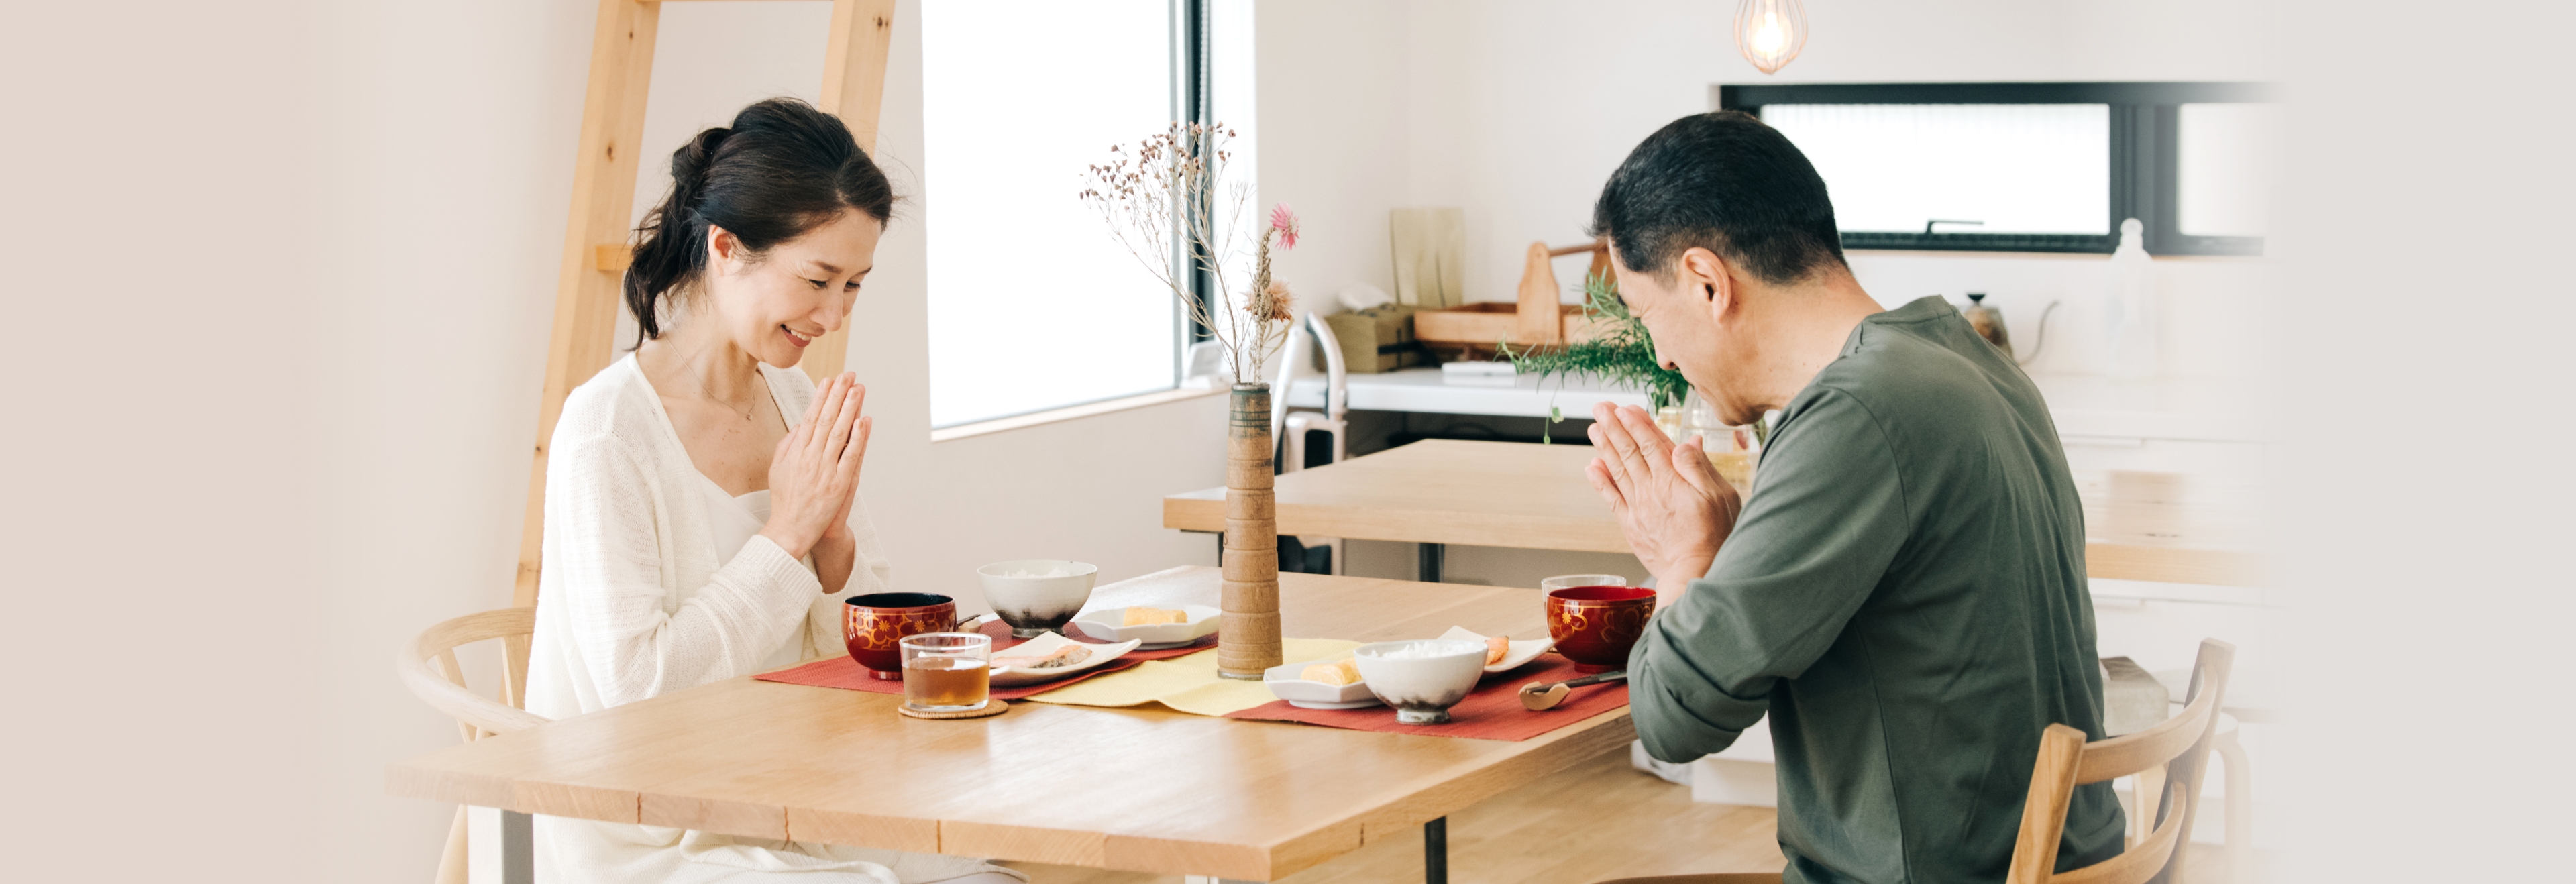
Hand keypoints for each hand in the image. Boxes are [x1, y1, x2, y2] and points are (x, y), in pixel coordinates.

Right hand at [760, 373, 871, 559]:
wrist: (791, 529)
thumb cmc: (785, 499)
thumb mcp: (778, 467)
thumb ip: (788, 444)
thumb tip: (800, 425)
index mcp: (796, 451)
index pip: (811, 417)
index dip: (821, 397)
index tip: (829, 380)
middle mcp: (810, 457)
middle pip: (826, 419)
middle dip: (838, 395)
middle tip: (848, 375)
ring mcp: (825, 469)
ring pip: (839, 432)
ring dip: (849, 409)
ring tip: (858, 389)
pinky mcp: (839, 483)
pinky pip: (850, 456)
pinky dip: (858, 438)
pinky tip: (864, 420)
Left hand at [1585, 403, 1742, 596]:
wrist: (1693, 572)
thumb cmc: (1713, 536)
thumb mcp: (1720, 496)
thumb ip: (1700, 467)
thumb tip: (1687, 442)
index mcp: (1672, 480)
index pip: (1651, 444)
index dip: (1637, 424)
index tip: (1626, 408)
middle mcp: (1650, 490)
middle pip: (1629, 452)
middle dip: (1614, 427)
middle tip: (1601, 408)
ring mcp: (1638, 507)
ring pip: (1617, 470)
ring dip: (1604, 447)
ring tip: (1594, 428)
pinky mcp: (1631, 525)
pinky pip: (1611, 498)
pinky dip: (1601, 481)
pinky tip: (1592, 466)